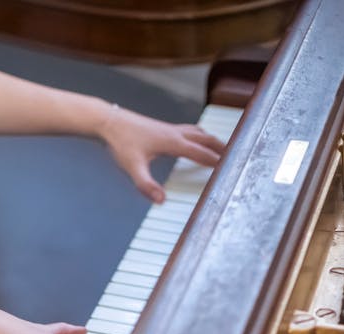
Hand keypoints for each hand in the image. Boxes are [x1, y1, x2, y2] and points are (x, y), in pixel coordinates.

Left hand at [98, 104, 224, 202]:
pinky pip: (188, 131)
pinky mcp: (162, 128)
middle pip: (205, 138)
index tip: (229, 166)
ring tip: (220, 147)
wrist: (109, 122)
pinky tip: (194, 140)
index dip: (215, 160)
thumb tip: (161, 201)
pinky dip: (198, 135)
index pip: (200, 152)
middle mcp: (174, 133)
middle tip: (235, 154)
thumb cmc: (121, 143)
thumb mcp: (133, 168)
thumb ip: (147, 185)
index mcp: (172, 142)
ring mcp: (169, 128)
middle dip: (220, 147)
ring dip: (210, 139)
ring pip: (197, 132)